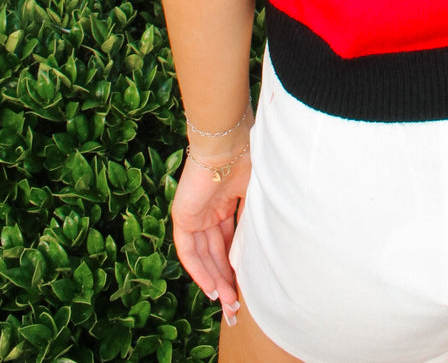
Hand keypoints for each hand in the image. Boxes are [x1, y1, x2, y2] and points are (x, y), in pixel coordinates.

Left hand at [171, 147, 251, 329]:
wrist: (227, 142)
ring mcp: (196, 214)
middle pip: (216, 252)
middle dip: (227, 279)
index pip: (230, 240)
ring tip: (229, 303)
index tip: (248, 287)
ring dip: (216, 280)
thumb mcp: (258, 195)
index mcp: (227, 202)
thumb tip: (264, 252)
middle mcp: (209, 210)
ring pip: (204, 256)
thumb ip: (255, 222)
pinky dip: (199, 271)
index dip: (238, 264)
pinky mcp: (183, 216)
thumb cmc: (249, 159)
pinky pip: (189, 251)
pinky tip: (212, 289)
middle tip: (237, 306)